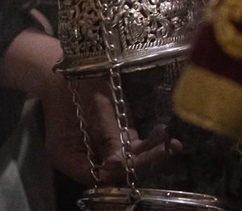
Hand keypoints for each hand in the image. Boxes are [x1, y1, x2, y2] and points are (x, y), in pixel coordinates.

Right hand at [37, 72, 172, 184]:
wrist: (71, 66)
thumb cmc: (76, 84)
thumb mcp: (92, 113)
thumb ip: (107, 140)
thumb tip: (120, 165)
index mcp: (69, 158)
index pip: (99, 176)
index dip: (121, 170)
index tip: (141, 158)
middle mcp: (83, 159)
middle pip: (115, 170)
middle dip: (142, 161)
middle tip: (166, 149)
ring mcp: (98, 148)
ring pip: (125, 159)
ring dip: (149, 151)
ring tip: (172, 143)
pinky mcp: (110, 137)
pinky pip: (127, 146)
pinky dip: (144, 143)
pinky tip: (162, 135)